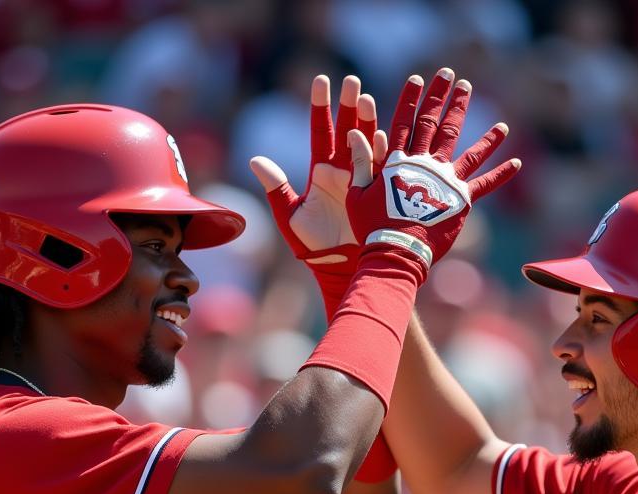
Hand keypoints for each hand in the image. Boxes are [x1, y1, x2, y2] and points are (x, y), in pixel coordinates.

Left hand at [250, 75, 385, 269]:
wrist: (338, 269)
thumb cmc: (313, 246)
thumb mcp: (290, 216)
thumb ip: (276, 187)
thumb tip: (255, 160)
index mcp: (322, 172)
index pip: (321, 131)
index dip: (321, 107)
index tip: (322, 81)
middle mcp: (343, 171)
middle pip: (347, 130)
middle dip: (350, 106)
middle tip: (352, 81)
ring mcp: (362, 181)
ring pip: (366, 144)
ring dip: (368, 123)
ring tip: (367, 100)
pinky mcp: (377, 195)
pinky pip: (381, 169)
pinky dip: (381, 153)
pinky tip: (382, 135)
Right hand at [346, 68, 520, 275]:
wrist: (396, 251)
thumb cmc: (373, 227)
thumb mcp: (358, 194)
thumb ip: (362, 162)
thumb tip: (356, 132)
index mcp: (399, 162)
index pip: (405, 123)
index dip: (412, 100)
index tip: (419, 80)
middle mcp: (425, 165)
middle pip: (435, 125)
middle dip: (442, 99)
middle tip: (451, 77)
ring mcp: (446, 180)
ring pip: (464, 146)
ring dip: (475, 126)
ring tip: (487, 110)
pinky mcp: (461, 200)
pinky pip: (485, 184)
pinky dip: (501, 174)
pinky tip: (517, 163)